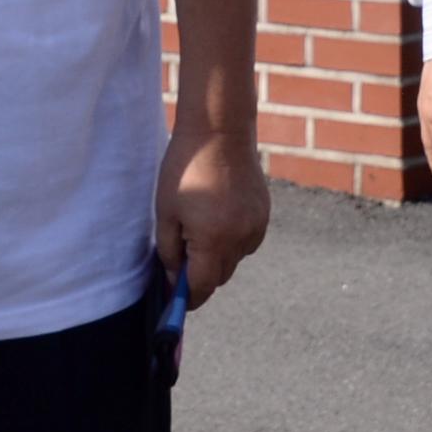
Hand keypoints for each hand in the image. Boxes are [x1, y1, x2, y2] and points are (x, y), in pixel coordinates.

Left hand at [154, 122, 270, 309]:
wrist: (219, 131)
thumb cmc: (185, 168)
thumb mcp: (166, 211)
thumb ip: (170, 251)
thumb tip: (175, 279)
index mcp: (213, 239)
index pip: (203, 286)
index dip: (188, 297)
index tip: (177, 300)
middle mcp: (240, 238)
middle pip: (220, 276)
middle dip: (200, 276)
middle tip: (181, 260)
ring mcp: (256, 226)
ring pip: (234, 259)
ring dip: (217, 257)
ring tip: (199, 228)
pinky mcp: (264, 214)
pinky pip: (247, 241)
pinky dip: (232, 239)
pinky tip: (218, 216)